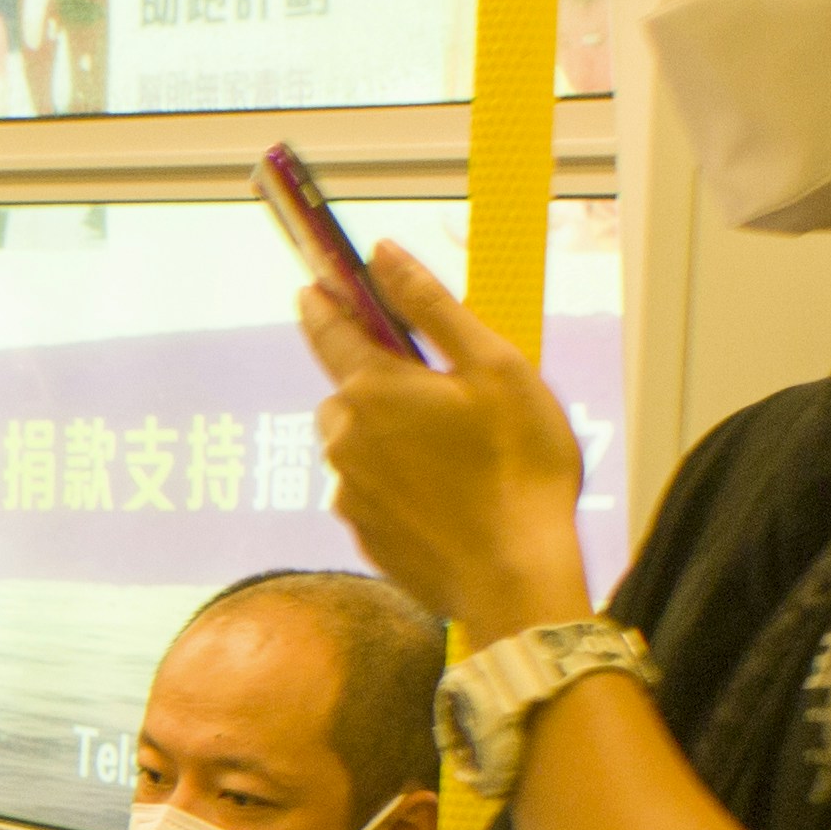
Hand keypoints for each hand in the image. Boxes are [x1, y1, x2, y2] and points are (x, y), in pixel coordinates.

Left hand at [301, 243, 593, 639]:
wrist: (516, 575)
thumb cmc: (518, 467)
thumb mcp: (492, 365)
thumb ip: (429, 305)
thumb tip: (381, 254)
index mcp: (373, 389)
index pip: (329, 329)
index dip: (323, 303)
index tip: (312, 285)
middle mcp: (345, 439)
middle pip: (347, 391)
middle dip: (381, 384)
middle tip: (441, 397)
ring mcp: (348, 492)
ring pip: (357, 444)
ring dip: (390, 437)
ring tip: (455, 455)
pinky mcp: (362, 534)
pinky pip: (370, 490)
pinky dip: (397, 484)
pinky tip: (446, 495)